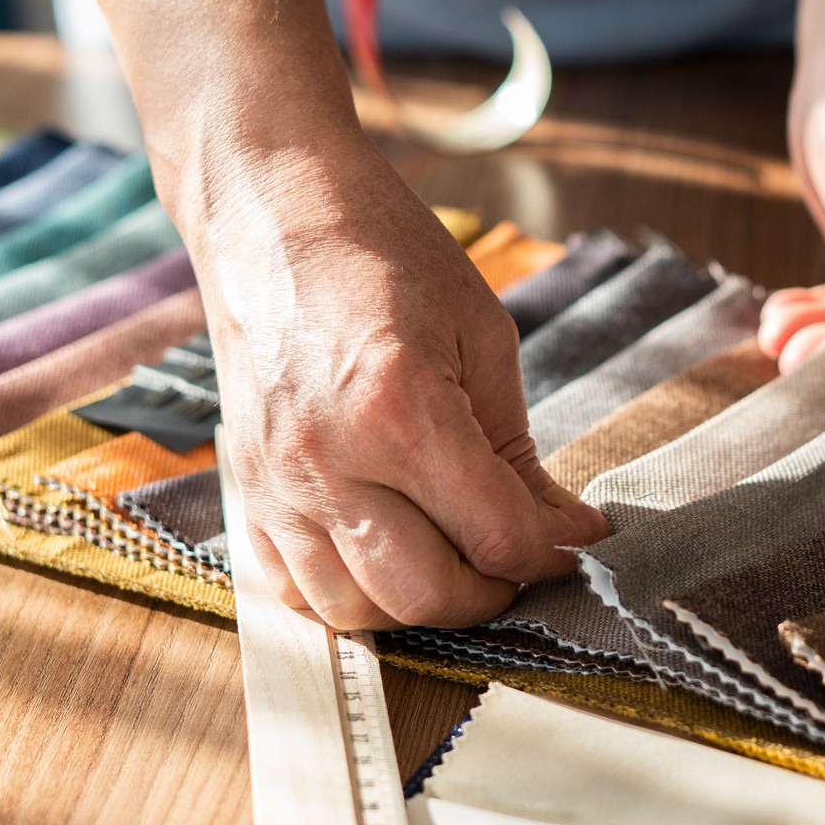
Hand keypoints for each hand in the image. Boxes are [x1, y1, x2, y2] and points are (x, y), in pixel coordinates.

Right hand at [192, 118, 608, 629]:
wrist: (275, 214)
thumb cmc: (384, 254)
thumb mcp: (482, 334)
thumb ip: (515, 447)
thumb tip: (554, 527)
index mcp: (400, 409)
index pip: (496, 535)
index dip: (554, 550)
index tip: (580, 537)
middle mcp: (328, 461)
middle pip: (426, 593)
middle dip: (493, 591)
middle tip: (522, 556)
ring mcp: (276, 483)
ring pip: (354, 610)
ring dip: (420, 605)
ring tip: (459, 561)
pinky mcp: (245, 490)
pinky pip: (293, 590)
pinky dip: (349, 596)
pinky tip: (389, 559)